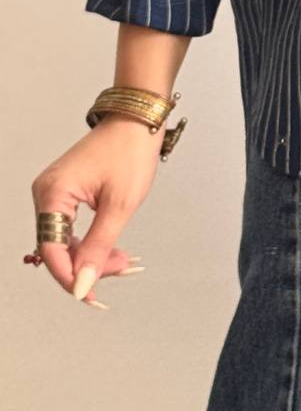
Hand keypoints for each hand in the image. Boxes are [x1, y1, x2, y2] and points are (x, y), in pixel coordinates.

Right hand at [29, 117, 160, 307]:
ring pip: (66, 241)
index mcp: (53, 192)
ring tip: (123, 261)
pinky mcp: (67, 192)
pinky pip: (72, 228)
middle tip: (121, 270)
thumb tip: (81, 284)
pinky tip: (113, 251)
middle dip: (88, 266)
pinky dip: (92, 241)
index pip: (51, 250)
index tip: (92, 296)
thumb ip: (98, 247)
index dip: (70, 277)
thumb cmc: (131, 150)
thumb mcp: (119, 204)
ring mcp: (55, 192)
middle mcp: (47, 192)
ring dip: (93, 255)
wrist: (139, 118)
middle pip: (57, 248)